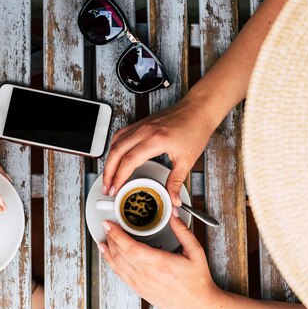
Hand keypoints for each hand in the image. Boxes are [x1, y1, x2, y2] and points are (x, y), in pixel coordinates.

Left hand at [99, 216, 220, 308]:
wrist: (198, 306)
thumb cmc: (198, 281)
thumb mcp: (195, 252)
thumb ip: (182, 231)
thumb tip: (172, 215)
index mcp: (160, 263)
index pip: (130, 247)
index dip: (116, 234)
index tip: (109, 224)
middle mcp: (147, 275)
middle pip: (120, 254)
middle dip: (110, 238)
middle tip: (106, 226)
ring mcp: (142, 284)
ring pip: (117, 265)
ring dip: (108, 251)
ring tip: (103, 239)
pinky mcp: (140, 290)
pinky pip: (121, 276)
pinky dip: (112, 264)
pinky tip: (109, 257)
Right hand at [102, 97, 216, 205]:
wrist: (199, 109)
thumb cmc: (195, 129)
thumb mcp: (187, 160)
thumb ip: (176, 182)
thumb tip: (173, 198)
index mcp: (155, 140)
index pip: (129, 161)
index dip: (119, 177)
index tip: (116, 189)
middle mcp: (145, 130)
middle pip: (116, 152)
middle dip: (108, 172)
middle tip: (108, 187)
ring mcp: (141, 125)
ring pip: (115, 143)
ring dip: (109, 160)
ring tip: (109, 176)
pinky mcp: (141, 123)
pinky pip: (120, 135)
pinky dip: (114, 148)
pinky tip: (115, 156)